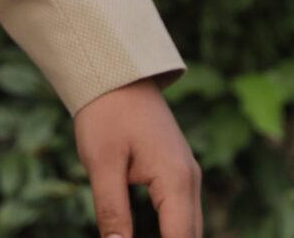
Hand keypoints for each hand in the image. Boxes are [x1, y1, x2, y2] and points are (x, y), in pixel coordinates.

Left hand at [72, 76, 199, 237]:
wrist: (116, 71)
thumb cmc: (107, 112)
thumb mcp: (102, 164)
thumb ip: (112, 211)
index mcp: (176, 180)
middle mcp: (190, 181)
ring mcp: (187, 176)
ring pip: (189, 229)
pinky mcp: (177, 172)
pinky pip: (181, 215)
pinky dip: (172, 233)